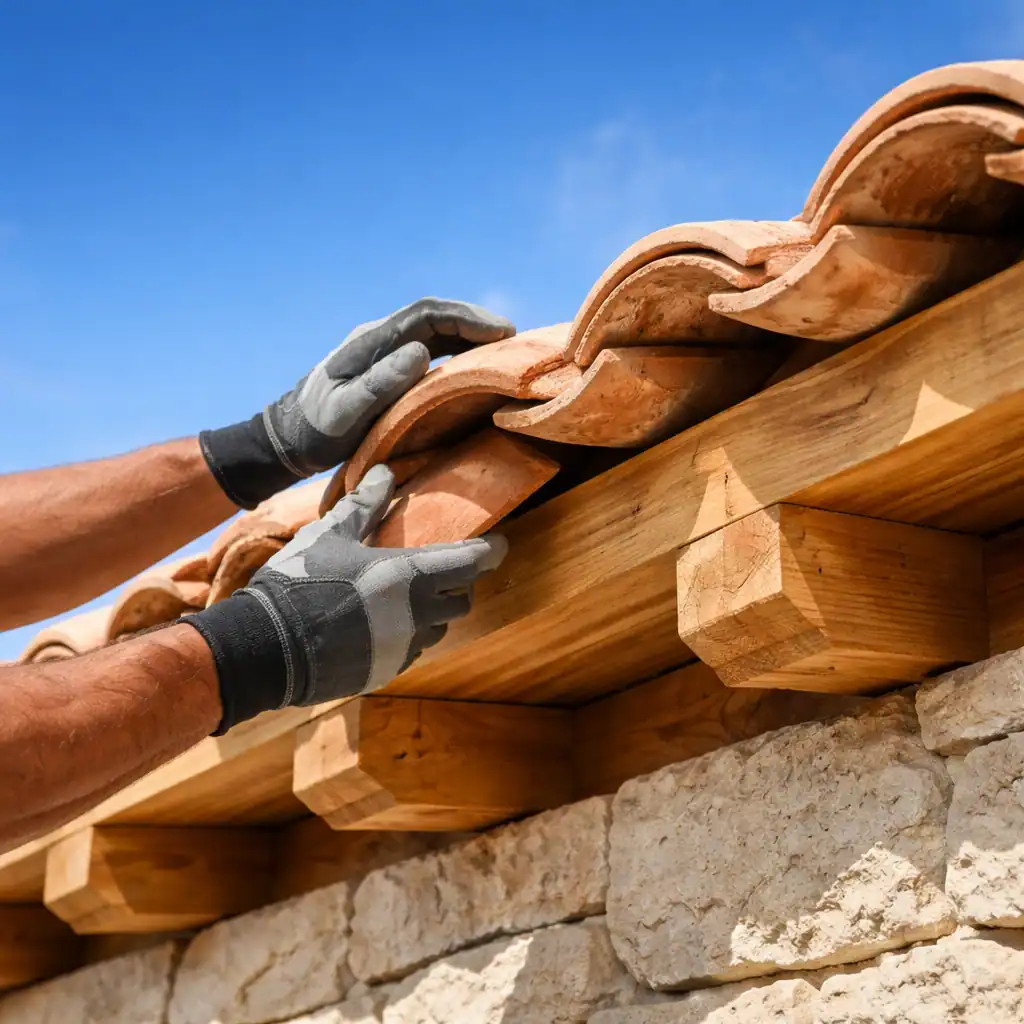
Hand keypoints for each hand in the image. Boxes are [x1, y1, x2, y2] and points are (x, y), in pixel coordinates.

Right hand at [184, 464, 507, 732]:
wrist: (263, 647)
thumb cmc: (296, 581)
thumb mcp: (328, 534)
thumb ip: (364, 505)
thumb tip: (385, 472)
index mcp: (406, 576)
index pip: (472, 563)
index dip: (491, 552)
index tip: (499, 543)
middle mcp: (415, 616)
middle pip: (462, 599)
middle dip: (460, 582)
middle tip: (446, 566)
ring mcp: (402, 649)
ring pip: (439, 629)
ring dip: (435, 611)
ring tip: (411, 595)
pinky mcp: (385, 672)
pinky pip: (413, 651)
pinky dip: (409, 635)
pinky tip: (383, 624)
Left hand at [200, 298, 514, 507]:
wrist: (289, 439)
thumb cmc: (317, 430)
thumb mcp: (345, 412)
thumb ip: (380, 383)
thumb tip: (420, 352)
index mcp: (371, 341)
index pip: (427, 314)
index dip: (468, 318)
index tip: (502, 332)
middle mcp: (380, 338)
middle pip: (436, 318)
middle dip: (477, 323)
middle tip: (515, 340)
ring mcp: (384, 351)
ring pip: (436, 333)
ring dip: (470, 337)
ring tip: (504, 351)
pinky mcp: (388, 368)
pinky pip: (430, 351)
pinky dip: (458, 353)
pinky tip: (477, 367)